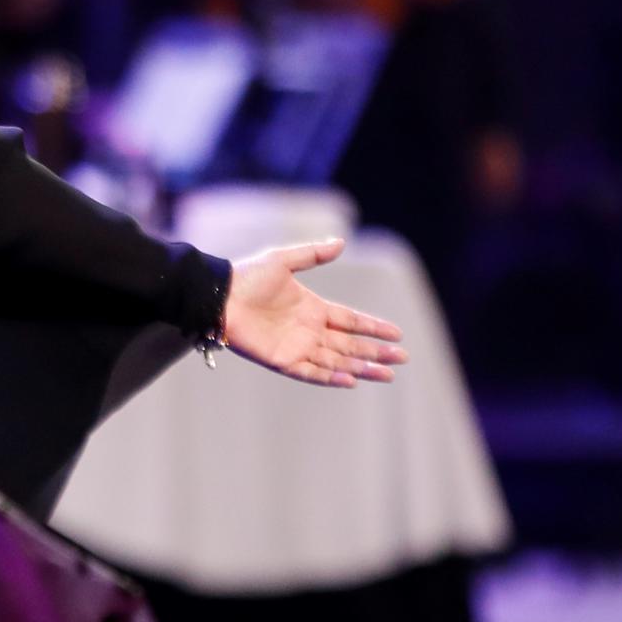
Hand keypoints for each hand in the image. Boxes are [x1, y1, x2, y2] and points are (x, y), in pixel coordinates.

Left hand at [222, 239, 407, 387]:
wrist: (219, 296)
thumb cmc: (247, 276)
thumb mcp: (283, 260)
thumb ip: (313, 254)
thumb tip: (341, 242)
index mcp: (313, 307)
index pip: (351, 320)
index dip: (374, 327)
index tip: (398, 334)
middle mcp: (309, 330)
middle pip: (350, 344)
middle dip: (376, 352)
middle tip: (402, 359)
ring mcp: (297, 346)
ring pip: (337, 361)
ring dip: (361, 368)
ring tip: (387, 374)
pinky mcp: (282, 360)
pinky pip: (311, 372)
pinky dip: (331, 377)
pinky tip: (351, 379)